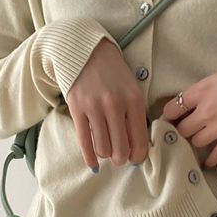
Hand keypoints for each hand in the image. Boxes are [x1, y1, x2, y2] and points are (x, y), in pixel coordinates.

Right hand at [64, 38, 149, 169]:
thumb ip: (136, 114)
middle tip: (120, 158)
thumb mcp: (132, 88)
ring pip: (103, 148)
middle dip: (121, 159)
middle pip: (121, 148)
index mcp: (134, 100)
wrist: (86, 52)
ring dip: (106, 155)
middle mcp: (115, 105)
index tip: (135, 158)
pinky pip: (84, 141)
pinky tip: (93, 164)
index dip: (138, 156)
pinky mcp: (77, 109)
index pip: (139, 139)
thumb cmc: (113, 74)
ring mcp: (94, 107)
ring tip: (107, 151)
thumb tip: (138, 145)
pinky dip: (89, 157)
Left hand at [160, 59, 216, 168]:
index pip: (173, 107)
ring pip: (196, 142)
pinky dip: (211, 159)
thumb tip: (210, 88)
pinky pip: (216, 154)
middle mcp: (205, 111)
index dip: (169, 114)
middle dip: (182, 130)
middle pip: (183, 129)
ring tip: (198, 140)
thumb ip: (213, 83)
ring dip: (196, 141)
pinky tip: (207, 162)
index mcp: (201, 92)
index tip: (170, 117)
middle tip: (184, 130)